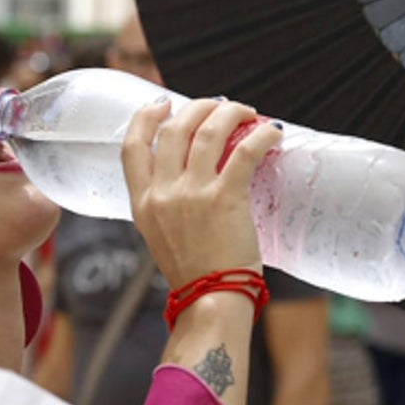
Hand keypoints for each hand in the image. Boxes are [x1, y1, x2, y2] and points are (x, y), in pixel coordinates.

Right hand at [121, 99, 281, 287]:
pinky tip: (273, 132)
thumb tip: (188, 178)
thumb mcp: (161, 235)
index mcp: (142, 203)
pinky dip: (261, 135)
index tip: (162, 103)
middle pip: (173, 129)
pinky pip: (244, 151)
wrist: (209, 301)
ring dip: (229, 113)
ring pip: (207, 131)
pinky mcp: (224, 199)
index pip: (131, 147)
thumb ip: (166, 205)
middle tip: (218, 106)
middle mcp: (162, 194)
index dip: (145, 117)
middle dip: (197, 108)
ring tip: (246, 111)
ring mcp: (192, 195)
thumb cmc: (193, 273)